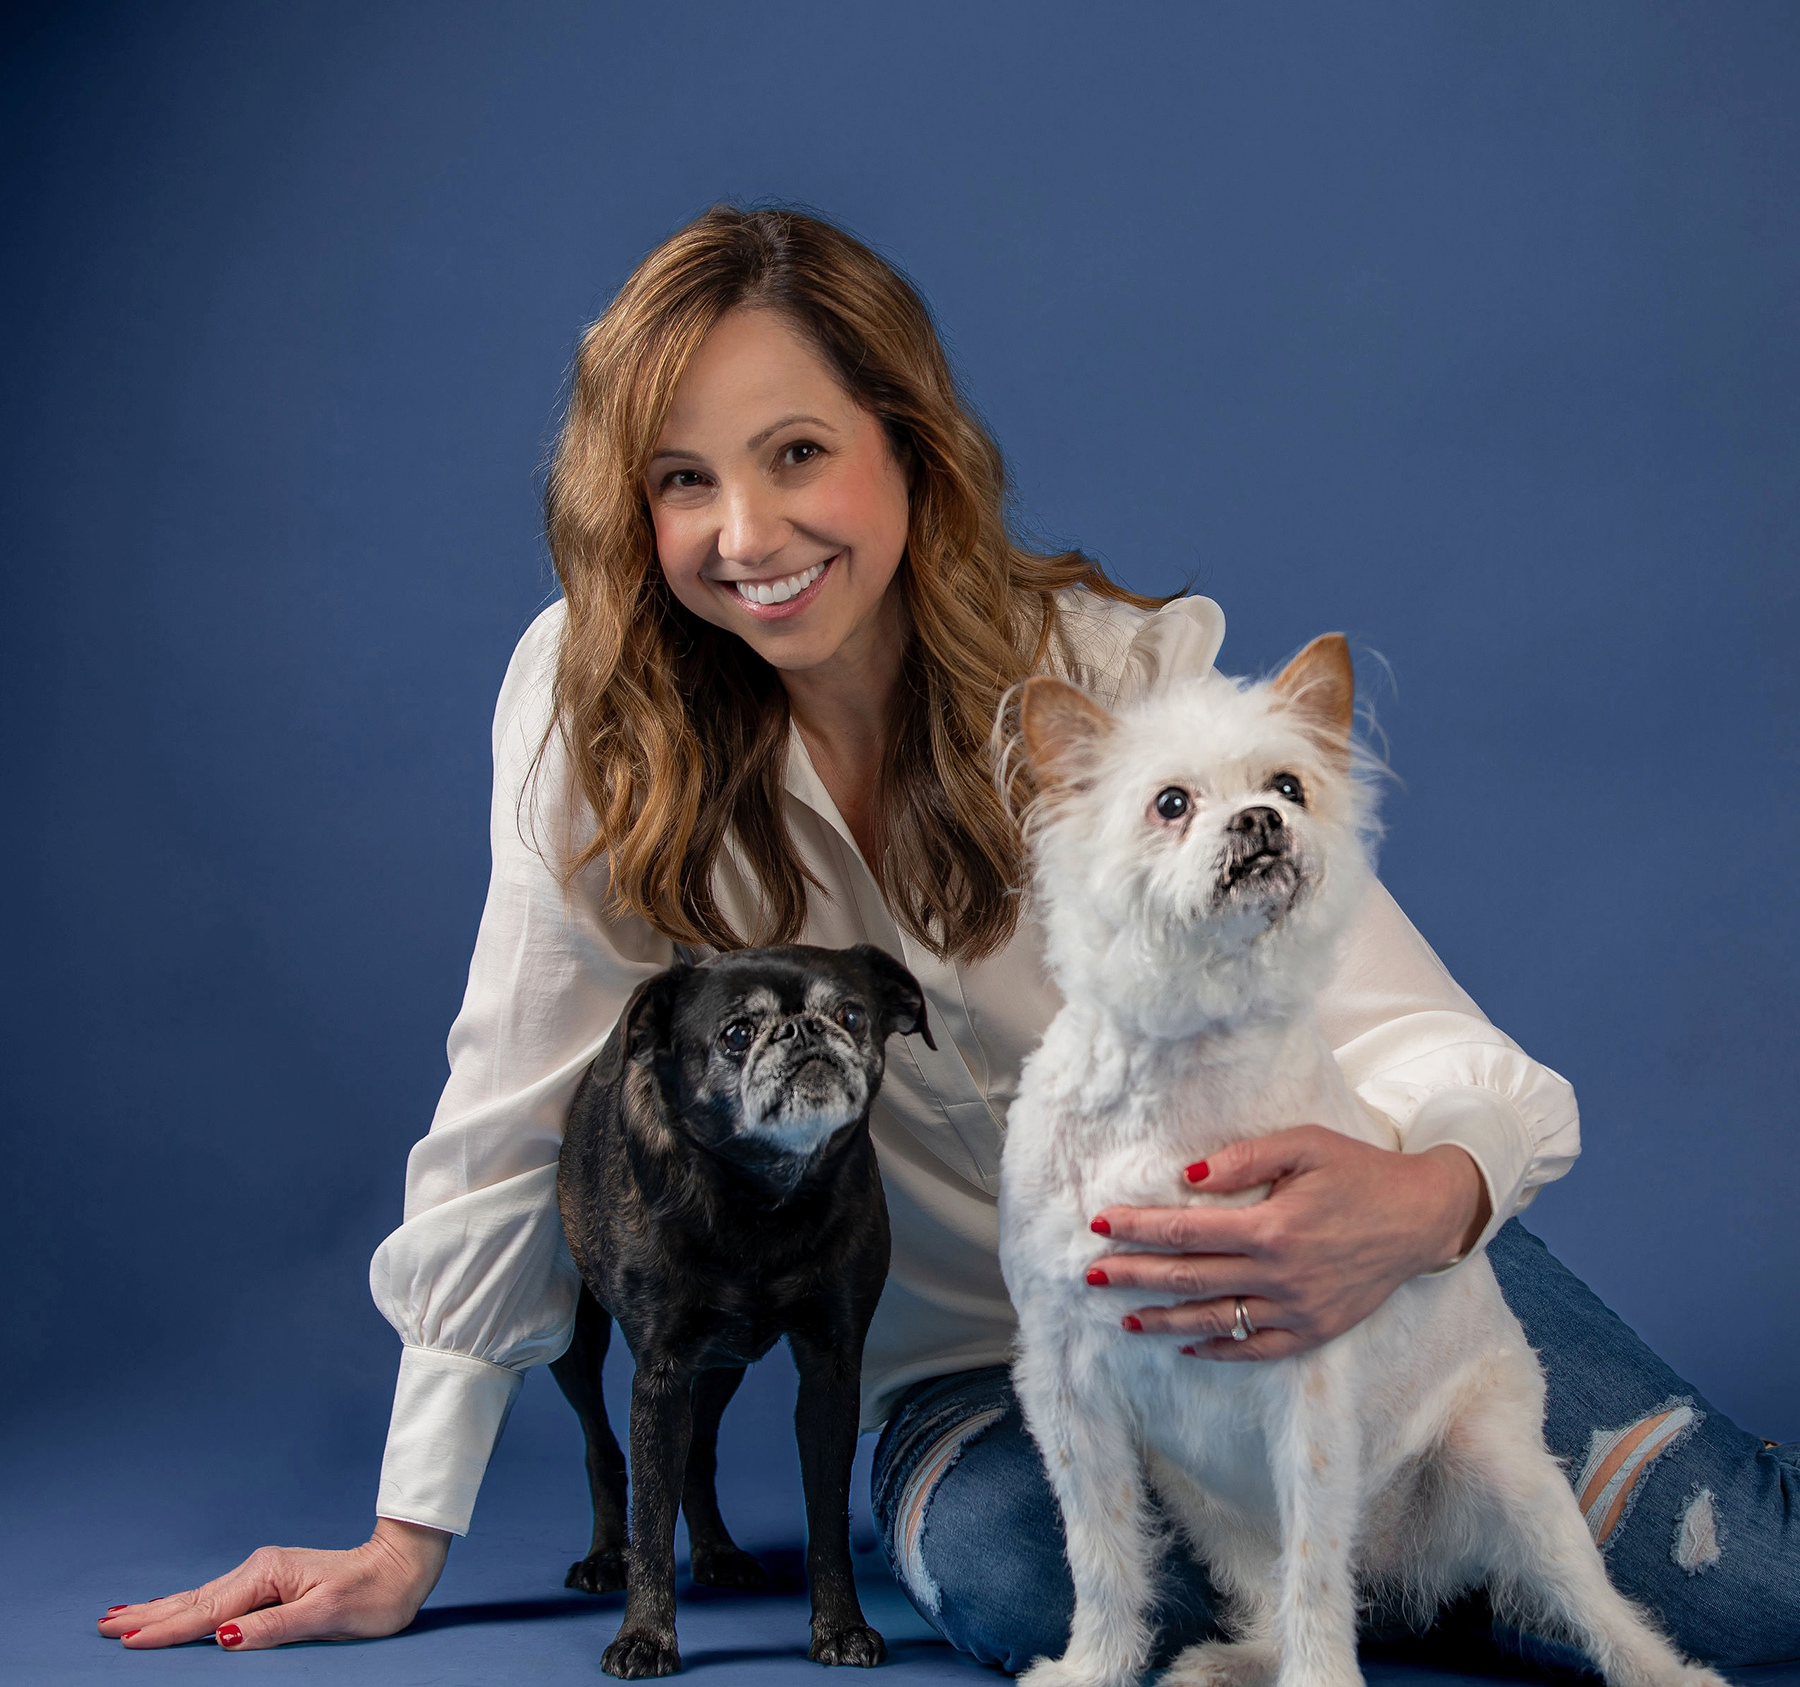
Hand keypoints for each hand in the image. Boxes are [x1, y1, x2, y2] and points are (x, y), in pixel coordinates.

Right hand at [95, 1518, 450, 1649]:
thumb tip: (223, 1636)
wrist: (401, 1568)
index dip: (166, 1629)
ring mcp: (265, 1575)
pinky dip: (188, 1606)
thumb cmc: (372, 1594)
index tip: (126, 1639)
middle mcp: (261, 1570)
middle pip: (195, 1600)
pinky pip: (218, 1599)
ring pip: (202, 1598)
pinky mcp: (271, 1584)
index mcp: (268, 1575)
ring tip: (122, 1618)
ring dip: (161, 1610)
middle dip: (150, 1615)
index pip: (207, 1611)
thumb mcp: (326, 1615)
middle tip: (103, 1626)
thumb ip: (273, 1628)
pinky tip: (174, 1608)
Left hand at [1088, 1126, 1489, 1361]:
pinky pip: (1256, 1348)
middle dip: (1134, 1277)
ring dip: (1165, 1320)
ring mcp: (1297, 1309)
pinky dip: (1218, 1349)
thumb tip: (1189, 1176)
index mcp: (1272, 1227)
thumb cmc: (1358, 1172)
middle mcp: (1280, 1275)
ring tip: (1127, 1318)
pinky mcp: (1315, 1330)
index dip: (1138, 1229)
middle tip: (1092, 1277)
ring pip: (1215, 1321)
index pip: (1186, 1231)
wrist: (1421, 1217)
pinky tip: (1187, 1344)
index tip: (1100, 1224)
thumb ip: (1245, 1158)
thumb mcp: (1305, 1145)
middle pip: (1189, 1279)